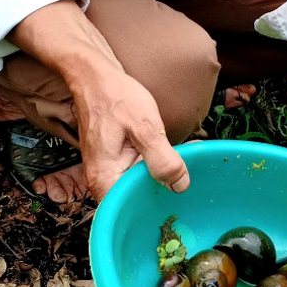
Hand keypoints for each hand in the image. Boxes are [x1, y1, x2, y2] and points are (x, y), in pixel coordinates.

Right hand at [72, 65, 189, 201]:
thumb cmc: (115, 97)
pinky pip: (138, 170)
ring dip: (164, 173)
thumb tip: (179, 186)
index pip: (130, 209)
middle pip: (136, 198)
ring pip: (140, 183)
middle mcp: (102, 180)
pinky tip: (176, 152)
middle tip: (191, 174)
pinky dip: (157, 162)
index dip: (157, 205)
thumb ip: (162, 159)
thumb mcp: (144, 127)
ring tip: (188, 158)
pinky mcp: (116, 161)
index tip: (180, 194)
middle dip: (165, 187)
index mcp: (105, 177)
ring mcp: (108, 171)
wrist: (95, 77)